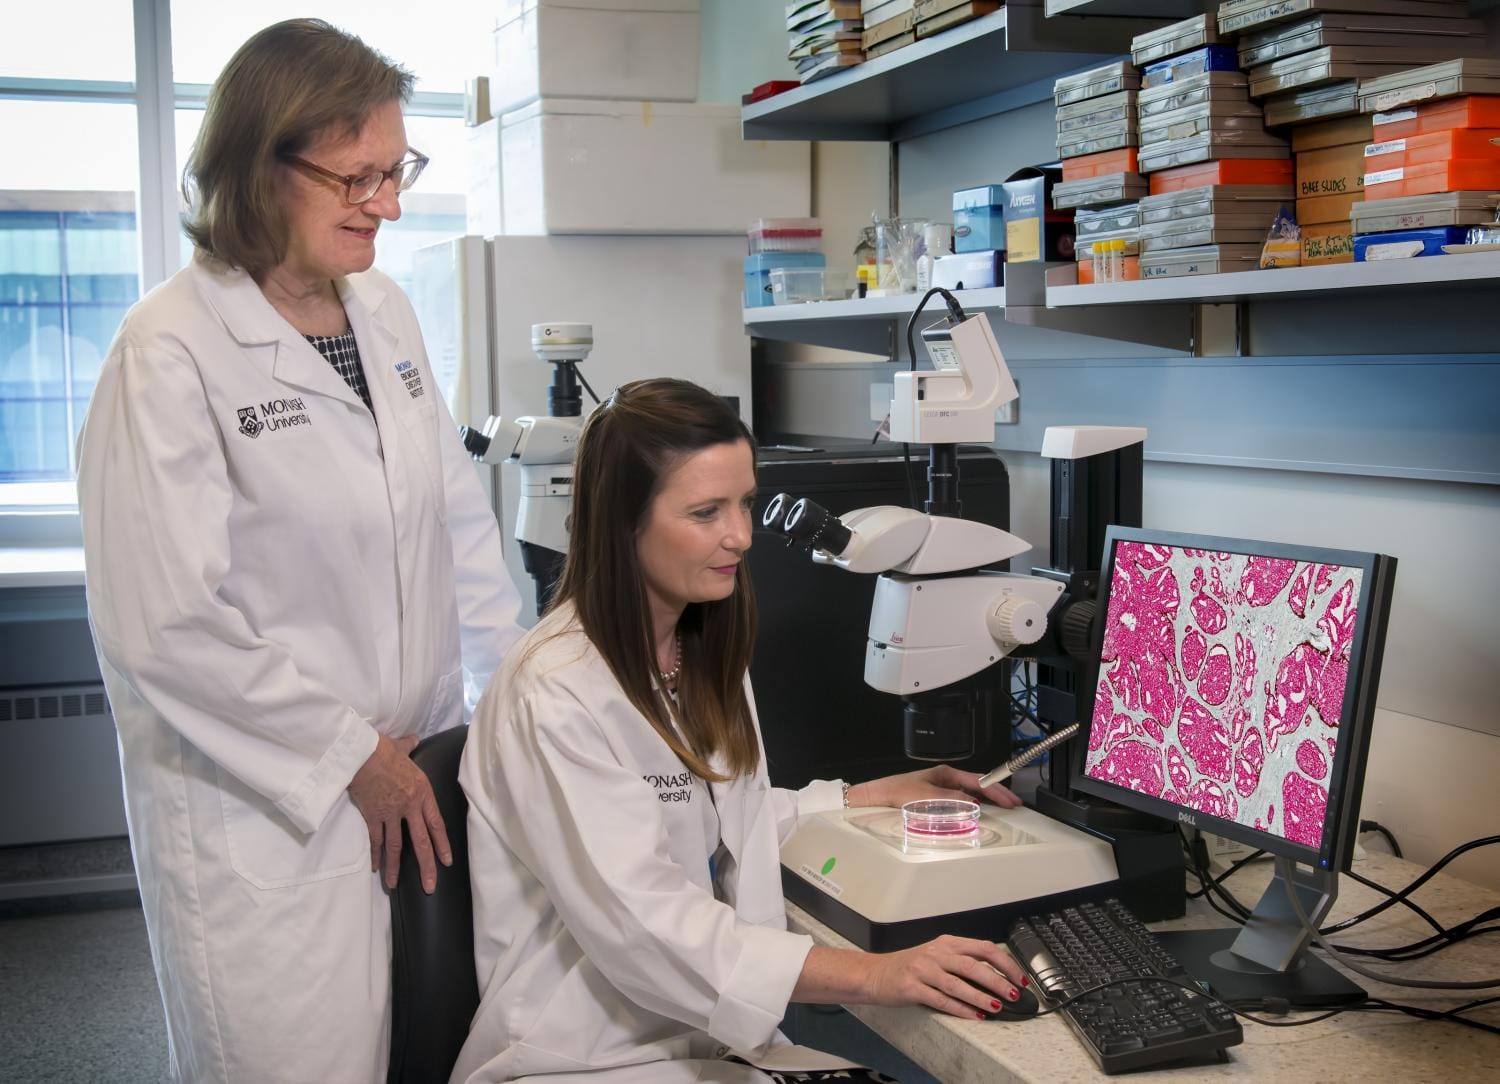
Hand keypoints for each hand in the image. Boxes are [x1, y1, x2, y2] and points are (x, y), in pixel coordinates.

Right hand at [347, 733, 450, 893]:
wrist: (361, 753)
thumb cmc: (383, 749)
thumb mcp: (403, 748)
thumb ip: (411, 746)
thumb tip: (414, 739)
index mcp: (423, 792)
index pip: (437, 824)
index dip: (442, 845)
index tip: (447, 862)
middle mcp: (410, 806)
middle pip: (421, 841)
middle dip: (426, 866)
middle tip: (429, 886)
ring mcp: (391, 813)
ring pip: (397, 846)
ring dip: (396, 867)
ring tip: (394, 885)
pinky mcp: (373, 815)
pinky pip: (376, 840)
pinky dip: (376, 854)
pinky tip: (377, 867)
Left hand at [847, 764, 1021, 810]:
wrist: (880, 795)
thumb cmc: (900, 792)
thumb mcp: (927, 797)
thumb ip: (952, 800)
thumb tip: (973, 803)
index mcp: (947, 773)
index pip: (978, 781)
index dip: (996, 790)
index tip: (1009, 800)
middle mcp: (947, 777)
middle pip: (978, 784)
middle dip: (997, 793)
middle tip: (1014, 803)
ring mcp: (943, 785)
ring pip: (972, 790)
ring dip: (989, 798)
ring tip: (1004, 806)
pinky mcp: (938, 795)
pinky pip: (963, 797)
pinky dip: (976, 802)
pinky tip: (982, 808)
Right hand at [863, 936, 1028, 1018]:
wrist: (874, 973)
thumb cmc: (908, 965)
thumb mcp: (937, 955)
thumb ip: (962, 961)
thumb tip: (996, 977)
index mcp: (946, 942)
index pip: (983, 948)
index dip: (1005, 963)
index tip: (1019, 977)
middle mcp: (936, 953)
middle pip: (974, 965)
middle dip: (997, 981)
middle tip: (1012, 994)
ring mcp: (923, 969)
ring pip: (959, 983)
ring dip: (981, 997)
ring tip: (996, 1007)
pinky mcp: (912, 987)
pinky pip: (941, 999)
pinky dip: (960, 1009)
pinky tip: (973, 1015)